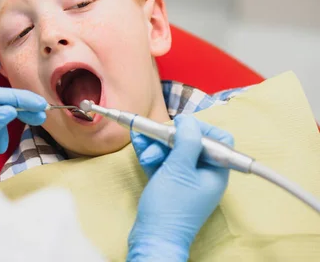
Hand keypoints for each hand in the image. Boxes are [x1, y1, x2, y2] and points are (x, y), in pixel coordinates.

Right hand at [127, 115, 232, 260]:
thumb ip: (187, 141)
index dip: (200, 128)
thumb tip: (188, 120)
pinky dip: (152, 153)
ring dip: (156, 146)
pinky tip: (140, 146)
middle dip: (170, 138)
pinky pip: (163, 161)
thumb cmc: (170, 206)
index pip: (217, 139)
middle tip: (155, 140)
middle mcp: (203, 173)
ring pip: (174, 150)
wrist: (153, 238)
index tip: (180, 126)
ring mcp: (186, 179)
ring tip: (144, 152)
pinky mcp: (169, 183)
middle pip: (191, 142)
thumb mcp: (179, 169)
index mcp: (215, 171)